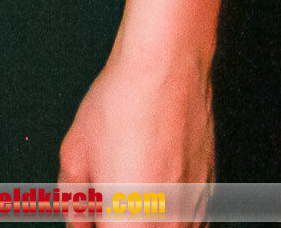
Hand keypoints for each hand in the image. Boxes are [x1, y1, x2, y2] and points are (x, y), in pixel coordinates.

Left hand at [59, 46, 212, 209]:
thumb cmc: (122, 102)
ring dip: (139, 217)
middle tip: (101, 199)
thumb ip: (72, 201)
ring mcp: (191, 215)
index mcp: (128, 224)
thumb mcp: (75, 152)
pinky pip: (182, 221)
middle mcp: (166, 227)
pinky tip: (148, 178)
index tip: (88, 216)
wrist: (167, 68)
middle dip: (113, 218)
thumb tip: (76, 219)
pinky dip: (162, 210)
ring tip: (125, 180)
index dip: (92, 223)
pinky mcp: (207, 198)